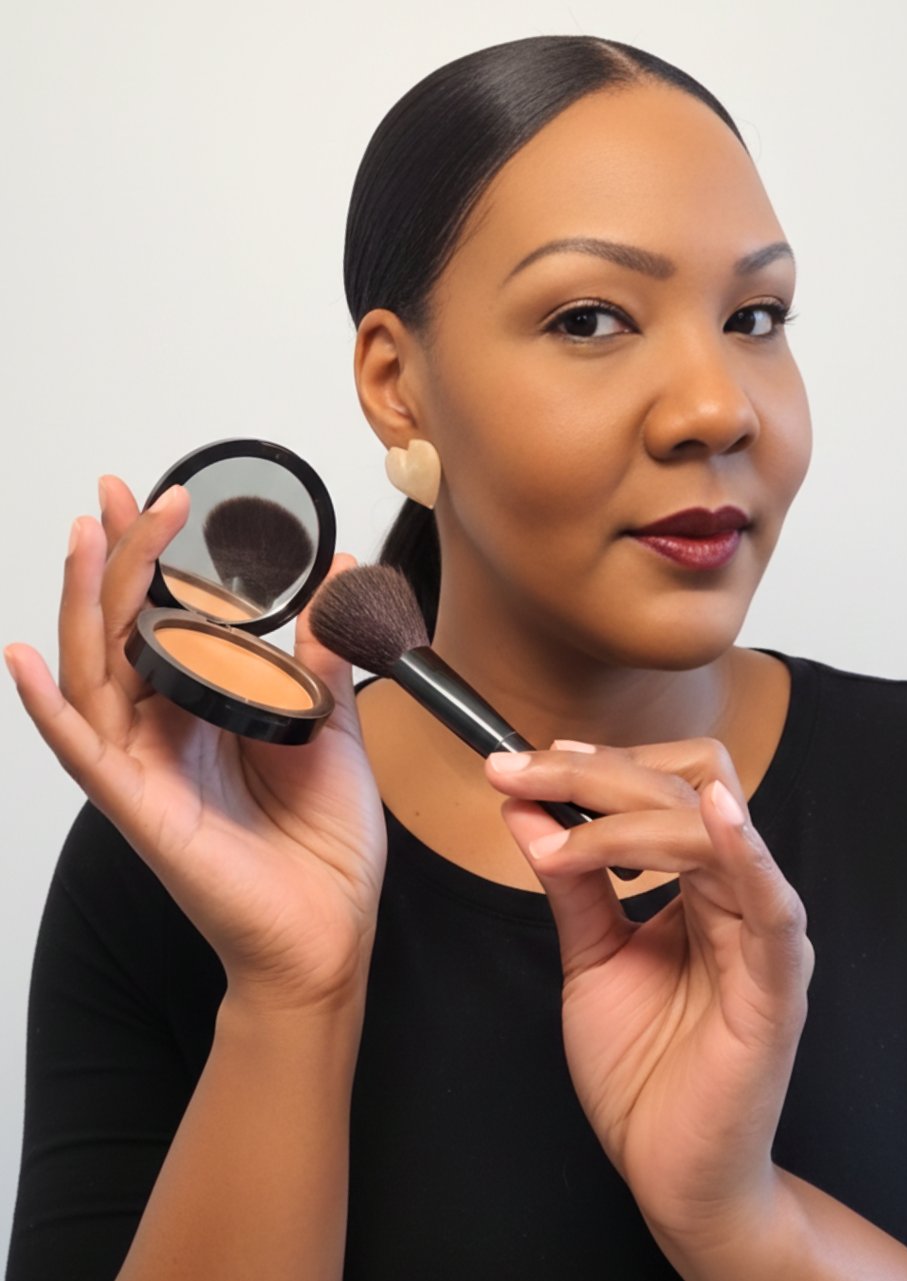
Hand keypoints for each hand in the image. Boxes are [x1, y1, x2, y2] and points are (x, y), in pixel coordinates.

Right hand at [5, 476, 385, 1012]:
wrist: (329, 928)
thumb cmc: (322, 841)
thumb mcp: (329, 727)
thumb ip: (321, 656)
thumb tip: (336, 580)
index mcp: (207, 710)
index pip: (167, 619)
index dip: (156, 560)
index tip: (159, 501)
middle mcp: (165, 732)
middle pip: (121, 631)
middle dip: (115, 559)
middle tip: (118, 493)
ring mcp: (145, 768)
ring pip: (95, 672)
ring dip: (83, 603)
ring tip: (83, 536)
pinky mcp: (140, 808)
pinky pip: (83, 752)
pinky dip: (48, 708)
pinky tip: (26, 660)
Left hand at [483, 739, 813, 1252]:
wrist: (670, 1170)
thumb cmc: (641, 1066)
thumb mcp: (590, 954)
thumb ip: (569, 881)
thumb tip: (523, 807)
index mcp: (700, 883)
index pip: (662, 789)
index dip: (596, 764)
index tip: (522, 759)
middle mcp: (736, 894)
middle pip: (683, 789)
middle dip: (595, 772)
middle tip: (519, 770)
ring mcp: (761, 934)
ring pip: (709, 828)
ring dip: (622, 810)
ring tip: (549, 814)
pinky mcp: (776, 985)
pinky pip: (773, 906)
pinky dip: (747, 853)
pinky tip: (715, 816)